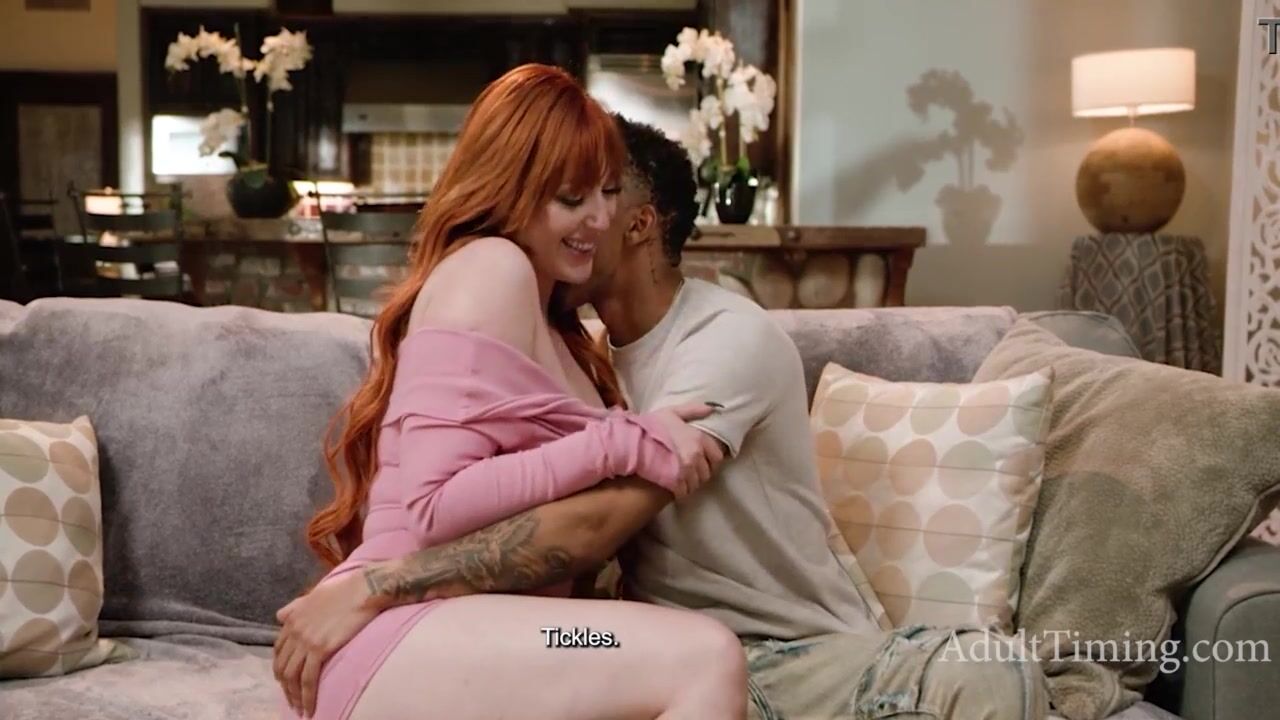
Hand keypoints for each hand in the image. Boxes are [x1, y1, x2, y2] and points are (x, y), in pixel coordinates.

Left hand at [273, 572, 377, 717]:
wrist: (364, 589)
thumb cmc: (345, 590)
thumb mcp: (313, 595)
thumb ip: (295, 607)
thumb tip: (279, 615)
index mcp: (292, 618)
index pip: (279, 651)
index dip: (282, 668)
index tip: (288, 681)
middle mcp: (294, 630)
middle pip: (282, 667)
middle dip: (285, 687)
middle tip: (293, 700)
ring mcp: (305, 640)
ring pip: (292, 677)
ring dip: (294, 697)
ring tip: (300, 710)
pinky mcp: (319, 649)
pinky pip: (308, 680)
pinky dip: (306, 697)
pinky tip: (310, 709)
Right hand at [649, 401, 725, 496]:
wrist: (633, 443)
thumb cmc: (652, 426)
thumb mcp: (671, 412)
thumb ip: (692, 410)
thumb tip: (711, 408)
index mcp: (698, 439)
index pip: (717, 457)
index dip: (711, 460)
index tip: (704, 460)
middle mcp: (696, 456)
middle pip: (707, 472)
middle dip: (701, 472)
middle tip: (692, 470)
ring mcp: (686, 471)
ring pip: (697, 483)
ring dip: (691, 482)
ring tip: (683, 479)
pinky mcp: (675, 483)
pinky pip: (685, 492)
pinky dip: (682, 490)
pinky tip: (676, 486)